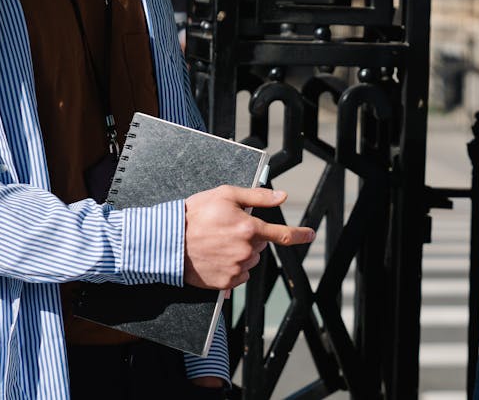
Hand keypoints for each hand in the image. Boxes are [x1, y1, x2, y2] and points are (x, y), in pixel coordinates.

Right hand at [182, 186, 314, 288]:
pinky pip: (239, 275)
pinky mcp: (225, 284)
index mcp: (249, 228)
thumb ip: (258, 197)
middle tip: (227, 229)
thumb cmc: (194, 214)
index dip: (301, 234)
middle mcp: (246, 251)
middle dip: (250, 236)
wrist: (167, 241)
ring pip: (250, 260)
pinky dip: (232, 267)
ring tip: (218, 243)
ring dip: (241, 252)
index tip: (311, 234)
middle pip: (260, 245)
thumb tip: (282, 197)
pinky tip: (216, 257)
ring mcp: (236, 269)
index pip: (284, 235)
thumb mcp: (225, 195)